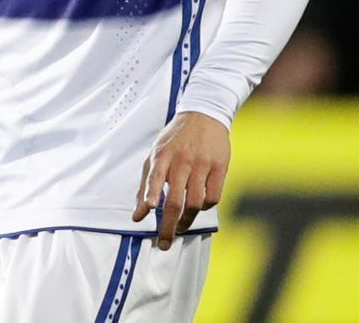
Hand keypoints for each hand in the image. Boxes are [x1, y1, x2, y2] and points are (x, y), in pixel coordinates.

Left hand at [134, 111, 230, 248]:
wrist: (203, 115)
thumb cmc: (175, 140)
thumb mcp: (155, 154)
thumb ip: (145, 184)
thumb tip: (138, 215)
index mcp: (162, 155)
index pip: (154, 177)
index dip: (149, 195)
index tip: (147, 212)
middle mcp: (182, 160)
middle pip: (175, 199)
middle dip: (169, 225)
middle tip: (164, 242)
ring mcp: (202, 164)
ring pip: (195, 203)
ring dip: (187, 221)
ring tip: (180, 229)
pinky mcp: (220, 168)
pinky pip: (213, 197)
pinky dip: (205, 207)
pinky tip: (198, 208)